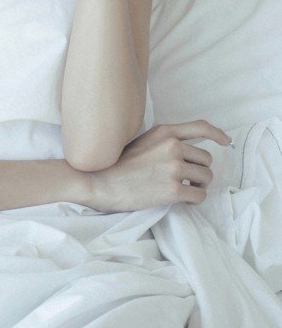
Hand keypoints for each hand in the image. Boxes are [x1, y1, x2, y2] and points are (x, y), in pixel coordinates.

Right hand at [84, 120, 231, 212]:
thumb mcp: (144, 141)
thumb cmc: (119, 163)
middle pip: (206, 159)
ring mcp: (173, 167)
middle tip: (187, 179)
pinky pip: (199, 195)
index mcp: (165, 132)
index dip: (217, 134)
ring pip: (206, 178)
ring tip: (183, 189)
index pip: (200, 128)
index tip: (226, 141)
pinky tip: (182, 200)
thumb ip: (166, 141)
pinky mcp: (173, 189)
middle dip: (200, 171)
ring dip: (198, 186)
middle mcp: (172, 146)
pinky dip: (194, 200)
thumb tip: (189, 151)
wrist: (100, 181)